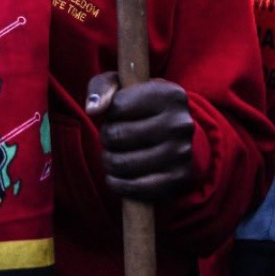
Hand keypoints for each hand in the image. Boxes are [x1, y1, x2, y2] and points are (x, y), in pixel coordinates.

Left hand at [85, 72, 197, 201]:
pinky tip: (117, 176)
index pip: (118, 106)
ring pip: (122, 163)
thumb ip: (102, 88)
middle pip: (118, 135)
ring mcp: (182, 153)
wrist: (173, 135)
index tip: (117, 115)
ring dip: (109, 161)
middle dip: (106, 138)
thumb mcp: (121, 86)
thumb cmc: (139, 105)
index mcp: (170, 94)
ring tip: (114, 155)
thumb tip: (93, 109)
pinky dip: (117, 183)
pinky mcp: (178, 180)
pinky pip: (135, 188)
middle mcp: (181, 123)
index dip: (109, 113)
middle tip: (111, 137)